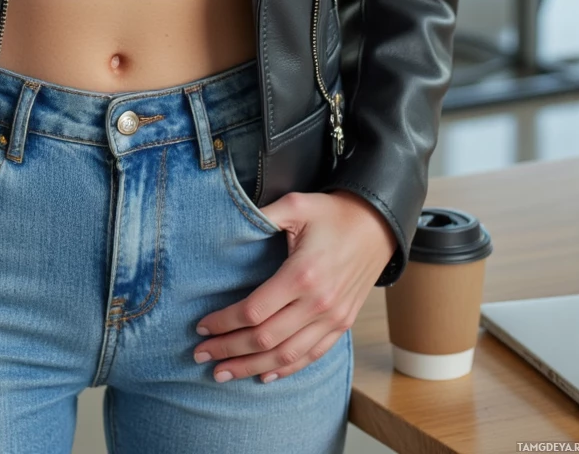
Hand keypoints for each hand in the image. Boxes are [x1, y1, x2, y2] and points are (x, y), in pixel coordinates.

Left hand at [193, 189, 395, 383]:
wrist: (377, 226)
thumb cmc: (333, 214)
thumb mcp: (297, 204)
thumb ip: (263, 214)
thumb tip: (230, 219)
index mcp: (302, 275)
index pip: (254, 311)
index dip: (224, 322)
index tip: (202, 326)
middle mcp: (318, 303)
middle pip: (265, 339)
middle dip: (229, 350)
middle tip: (201, 354)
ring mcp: (333, 318)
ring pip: (286, 355)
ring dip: (251, 367)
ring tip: (224, 373)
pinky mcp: (342, 325)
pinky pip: (312, 356)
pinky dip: (287, 369)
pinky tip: (265, 375)